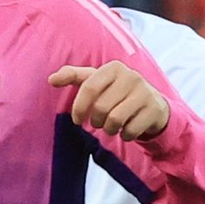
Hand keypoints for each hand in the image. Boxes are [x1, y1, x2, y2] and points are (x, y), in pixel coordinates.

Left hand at [49, 61, 169, 139]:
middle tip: (99, 122)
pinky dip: (125, 135)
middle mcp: (131, 76)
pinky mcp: (154, 109)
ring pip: (115, 121)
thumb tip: (50, 79)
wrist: (151, 104)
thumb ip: (74, 77)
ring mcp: (144, 92)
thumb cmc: (116, 92)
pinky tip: (127, 129)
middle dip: (96, 121)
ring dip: (109, 130)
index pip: (89, 88)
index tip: (77, 120)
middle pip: (101, 108)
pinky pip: (130, 131)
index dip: (79, 108)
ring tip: (112, 125)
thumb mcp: (96, 81)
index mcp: (113, 68)